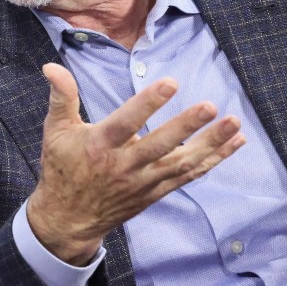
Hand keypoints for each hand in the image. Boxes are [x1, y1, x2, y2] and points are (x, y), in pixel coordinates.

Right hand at [26, 63, 245, 264]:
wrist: (68, 219)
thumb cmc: (63, 168)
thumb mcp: (56, 131)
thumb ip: (61, 97)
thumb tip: (52, 66)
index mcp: (100, 146)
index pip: (126, 122)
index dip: (148, 103)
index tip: (171, 83)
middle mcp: (125, 165)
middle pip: (160, 146)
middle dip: (187, 127)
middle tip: (211, 106)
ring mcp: (143, 181)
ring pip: (181, 163)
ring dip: (210, 144)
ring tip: (234, 123)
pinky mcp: (156, 191)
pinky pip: (188, 176)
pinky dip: (213, 160)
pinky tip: (235, 143)